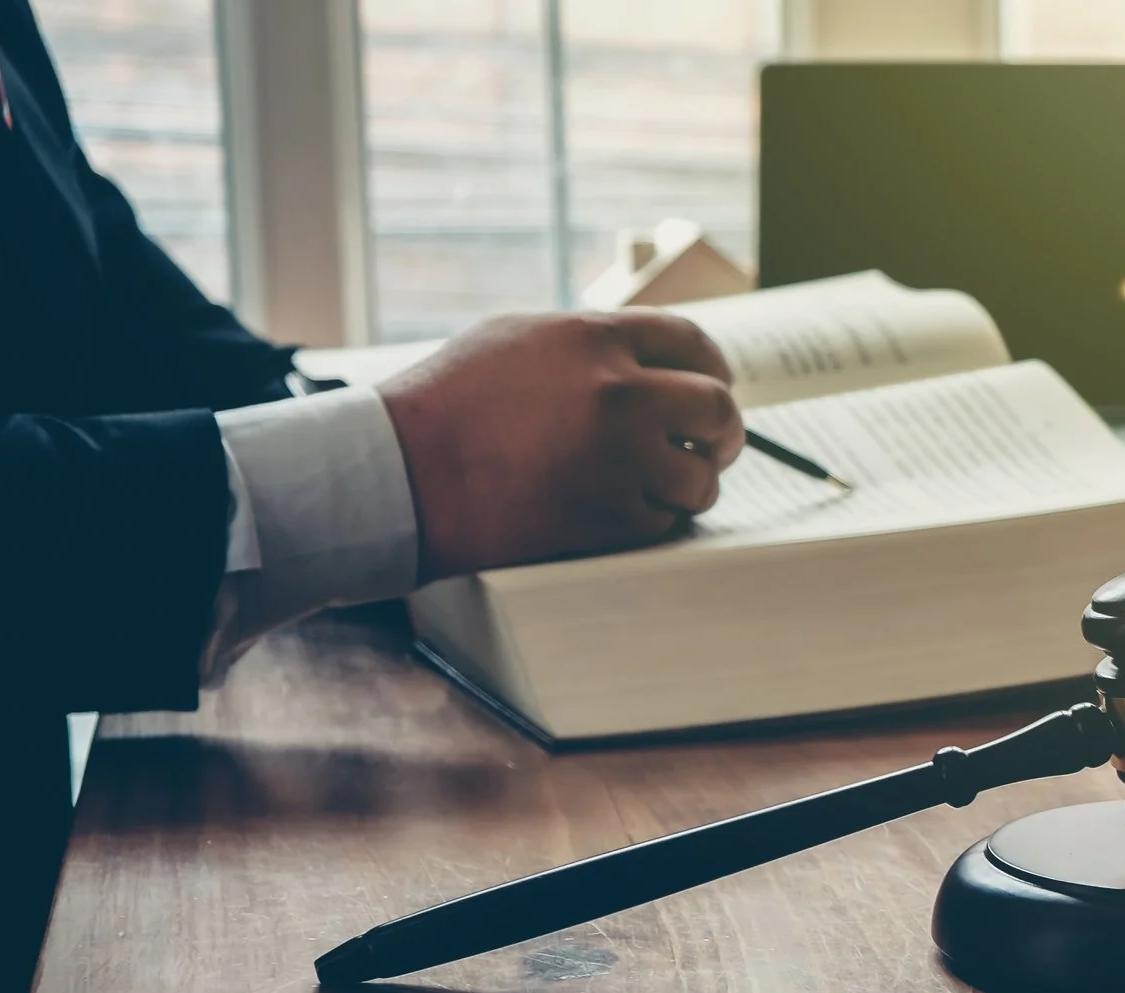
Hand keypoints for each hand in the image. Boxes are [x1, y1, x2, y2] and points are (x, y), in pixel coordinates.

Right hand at [379, 310, 746, 584]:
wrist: (402, 474)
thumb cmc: (449, 404)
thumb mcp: (518, 338)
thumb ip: (591, 343)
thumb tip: (651, 359)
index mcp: (596, 339)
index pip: (694, 344)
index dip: (713, 370)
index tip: (714, 388)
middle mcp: (619, 394)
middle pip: (717, 409)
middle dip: (722, 433)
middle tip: (712, 447)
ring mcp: (620, 459)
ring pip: (701, 478)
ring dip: (688, 485)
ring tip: (660, 485)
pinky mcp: (611, 518)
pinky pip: (664, 522)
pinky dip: (651, 520)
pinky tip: (618, 509)